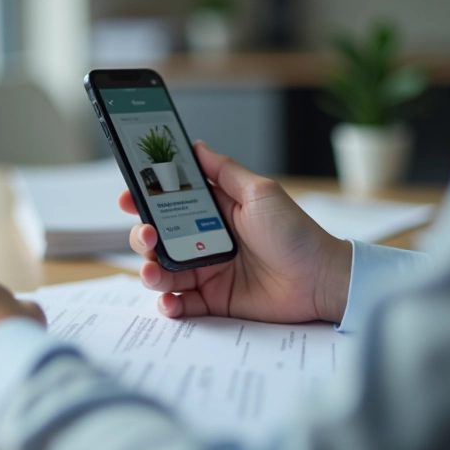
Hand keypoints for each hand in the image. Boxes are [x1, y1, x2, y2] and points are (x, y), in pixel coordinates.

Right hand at [122, 141, 351, 323]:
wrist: (321, 279)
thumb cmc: (296, 233)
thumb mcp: (259, 192)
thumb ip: (225, 171)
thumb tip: (196, 146)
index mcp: (213, 212)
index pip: (169, 203)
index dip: (144, 200)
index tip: (128, 197)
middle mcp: (205, 241)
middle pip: (158, 238)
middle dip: (141, 236)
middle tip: (146, 235)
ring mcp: (208, 272)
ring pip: (163, 271)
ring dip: (149, 271)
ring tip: (154, 271)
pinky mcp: (214, 301)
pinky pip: (181, 303)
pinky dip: (168, 304)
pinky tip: (169, 301)